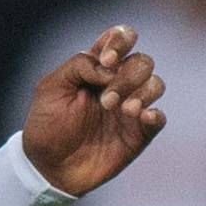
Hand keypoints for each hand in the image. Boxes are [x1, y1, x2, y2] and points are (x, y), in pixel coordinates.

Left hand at [18, 26, 166, 196]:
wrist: (49, 166)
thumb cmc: (46, 125)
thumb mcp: (51, 87)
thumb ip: (79, 65)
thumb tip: (110, 66)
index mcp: (97, 67)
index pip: (121, 38)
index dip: (121, 41)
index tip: (106, 61)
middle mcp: (118, 83)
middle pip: (142, 61)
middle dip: (127, 76)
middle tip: (106, 100)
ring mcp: (130, 108)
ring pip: (156, 85)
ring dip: (140, 93)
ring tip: (120, 110)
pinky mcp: (138, 134)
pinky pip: (159, 118)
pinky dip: (155, 114)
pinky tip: (141, 117)